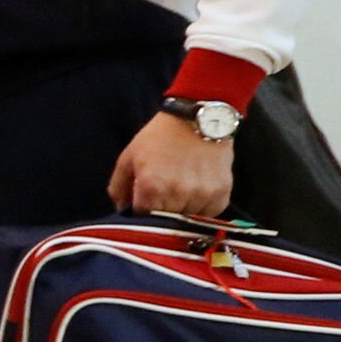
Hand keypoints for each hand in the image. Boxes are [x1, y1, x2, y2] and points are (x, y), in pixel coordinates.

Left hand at [112, 110, 235, 215]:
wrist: (198, 119)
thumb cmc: (159, 138)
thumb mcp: (129, 157)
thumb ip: (118, 187)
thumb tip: (121, 211)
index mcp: (152, 187)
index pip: (143, 218)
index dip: (141, 213)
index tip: (143, 205)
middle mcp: (178, 194)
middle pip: (166, 222)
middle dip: (161, 212)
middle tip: (163, 195)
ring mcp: (202, 195)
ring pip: (189, 220)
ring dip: (183, 211)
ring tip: (180, 189)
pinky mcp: (222, 194)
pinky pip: (209, 213)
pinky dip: (202, 208)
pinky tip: (196, 190)